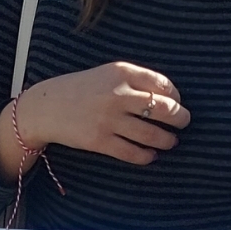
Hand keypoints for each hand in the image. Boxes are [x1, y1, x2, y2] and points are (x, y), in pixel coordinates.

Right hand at [0, 62, 190, 182]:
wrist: (47, 107)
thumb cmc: (80, 90)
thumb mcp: (108, 74)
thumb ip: (134, 80)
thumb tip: (166, 98)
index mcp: (122, 73)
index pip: (162, 84)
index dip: (175, 96)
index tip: (176, 103)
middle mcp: (118, 95)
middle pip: (162, 108)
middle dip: (179, 118)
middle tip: (184, 123)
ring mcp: (109, 120)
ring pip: (150, 133)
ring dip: (166, 140)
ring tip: (170, 142)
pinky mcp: (99, 141)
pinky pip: (131, 152)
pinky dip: (146, 156)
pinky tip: (151, 156)